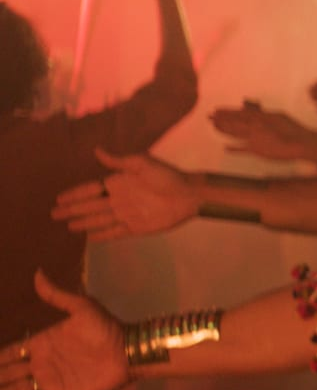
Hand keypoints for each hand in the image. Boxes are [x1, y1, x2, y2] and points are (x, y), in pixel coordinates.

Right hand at [0, 272, 127, 389]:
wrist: (128, 353)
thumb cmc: (106, 329)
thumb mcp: (81, 307)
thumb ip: (57, 295)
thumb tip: (38, 272)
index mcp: (44, 342)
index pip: (12, 352)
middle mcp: (42, 362)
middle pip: (9, 372)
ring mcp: (50, 380)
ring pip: (16, 389)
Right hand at [52, 149, 196, 240]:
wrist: (188, 195)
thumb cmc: (166, 176)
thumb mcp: (142, 163)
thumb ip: (119, 161)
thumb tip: (97, 150)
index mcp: (119, 182)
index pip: (91, 189)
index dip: (75, 194)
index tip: (59, 198)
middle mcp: (119, 199)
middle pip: (90, 206)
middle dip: (72, 210)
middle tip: (54, 214)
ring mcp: (126, 214)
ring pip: (99, 220)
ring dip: (84, 223)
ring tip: (69, 226)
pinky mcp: (135, 228)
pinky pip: (114, 232)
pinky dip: (102, 236)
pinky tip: (90, 238)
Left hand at [210, 103, 316, 160]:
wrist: (300, 143)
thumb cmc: (293, 129)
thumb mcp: (279, 116)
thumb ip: (264, 114)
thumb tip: (253, 111)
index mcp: (260, 117)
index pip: (239, 113)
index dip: (227, 112)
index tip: (217, 110)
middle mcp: (254, 126)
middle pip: (234, 122)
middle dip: (220, 119)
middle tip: (209, 117)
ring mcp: (254, 138)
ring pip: (234, 133)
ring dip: (223, 129)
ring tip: (214, 126)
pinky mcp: (256, 150)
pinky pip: (242, 149)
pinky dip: (234, 149)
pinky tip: (225, 148)